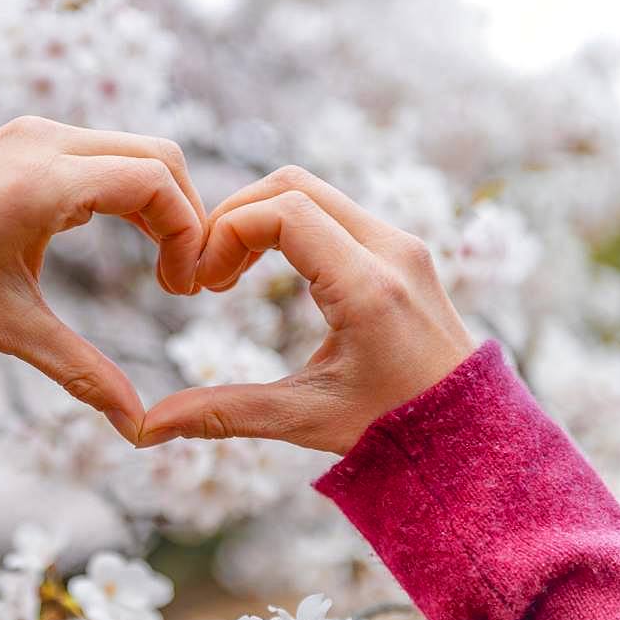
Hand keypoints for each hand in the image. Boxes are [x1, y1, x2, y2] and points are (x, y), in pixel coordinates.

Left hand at [0, 116, 206, 442]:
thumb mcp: (8, 328)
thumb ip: (81, 371)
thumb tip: (136, 425)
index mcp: (43, 180)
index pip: (156, 182)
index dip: (190, 233)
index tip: (186, 289)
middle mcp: (45, 141)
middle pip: (159, 157)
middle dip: (187, 215)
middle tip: (183, 281)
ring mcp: (35, 133)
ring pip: (134, 151)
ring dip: (160, 203)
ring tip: (161, 266)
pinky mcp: (26, 140)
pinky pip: (102, 154)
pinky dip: (129, 191)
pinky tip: (126, 239)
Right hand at [139, 166, 474, 453]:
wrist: (470, 434)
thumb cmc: (394, 430)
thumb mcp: (305, 419)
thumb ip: (225, 414)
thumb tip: (149, 427)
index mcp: (369, 288)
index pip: (284, 212)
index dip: (225, 232)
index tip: (201, 283)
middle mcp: (390, 250)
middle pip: (291, 185)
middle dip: (232, 216)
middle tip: (205, 273)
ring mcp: (399, 242)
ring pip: (310, 190)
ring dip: (257, 218)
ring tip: (228, 274)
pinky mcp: (398, 247)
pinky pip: (330, 208)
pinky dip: (284, 224)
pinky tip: (262, 269)